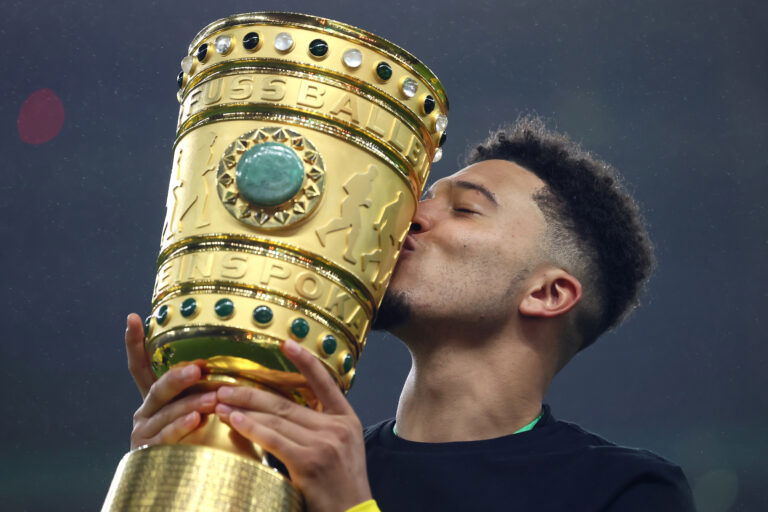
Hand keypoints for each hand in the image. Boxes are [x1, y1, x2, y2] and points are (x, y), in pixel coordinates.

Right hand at [124, 313, 215, 449]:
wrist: (187, 470)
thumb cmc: (198, 431)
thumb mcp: (197, 404)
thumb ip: (203, 385)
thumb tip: (227, 358)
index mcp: (153, 396)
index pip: (140, 365)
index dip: (135, 342)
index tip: (133, 318)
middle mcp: (144, 410)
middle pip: (158, 389)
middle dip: (177, 378)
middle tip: (198, 369)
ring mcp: (144, 431)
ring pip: (167, 412)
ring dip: (191, 403)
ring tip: (212, 399)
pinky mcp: (150, 451)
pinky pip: (167, 436)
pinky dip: (182, 427)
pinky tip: (196, 419)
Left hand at [215, 339, 371, 511]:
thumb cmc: (342, 487)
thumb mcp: (342, 449)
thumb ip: (320, 428)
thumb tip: (282, 414)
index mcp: (346, 419)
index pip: (325, 382)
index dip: (305, 361)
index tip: (287, 343)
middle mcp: (337, 427)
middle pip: (287, 402)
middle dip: (252, 393)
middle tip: (225, 387)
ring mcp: (324, 443)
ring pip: (277, 419)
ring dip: (244, 409)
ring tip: (220, 403)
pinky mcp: (309, 462)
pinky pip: (274, 439)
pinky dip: (252, 428)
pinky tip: (234, 421)